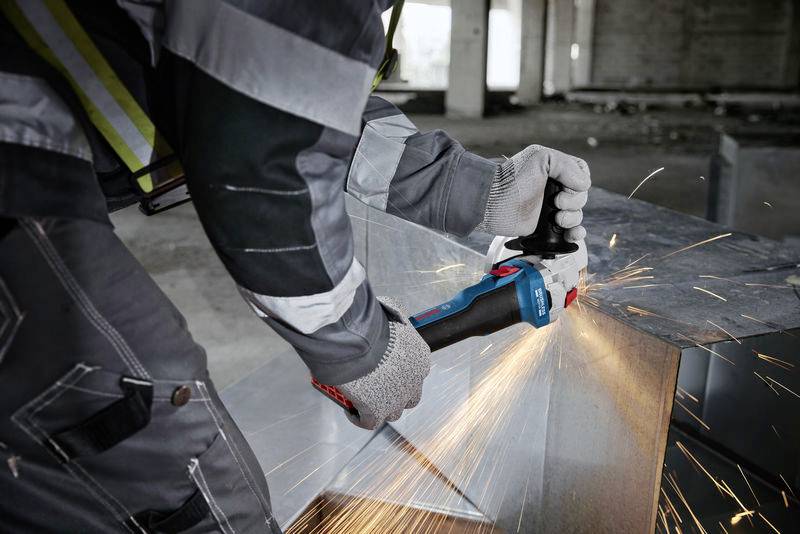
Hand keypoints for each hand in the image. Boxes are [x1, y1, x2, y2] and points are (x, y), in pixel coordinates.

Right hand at [336, 297, 430, 429]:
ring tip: (363, 399)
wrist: (356, 339)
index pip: (416, 372)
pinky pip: (369, 422)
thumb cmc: (371, 323)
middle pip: (409, 396)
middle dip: (395, 394)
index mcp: (420, 358)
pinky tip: (351, 410)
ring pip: (392, 412)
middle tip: (377, 386)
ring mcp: (396, 399)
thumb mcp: (391, 311)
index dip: (401, 373)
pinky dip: (359, 418)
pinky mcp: (377, 412)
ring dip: (379, 407)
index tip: (387, 370)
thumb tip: (391, 311)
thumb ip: (395, 315)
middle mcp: (414, 381)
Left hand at [478, 145, 589, 240]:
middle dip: (574, 202)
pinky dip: (576, 233)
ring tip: (557, 219)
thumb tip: (584, 185)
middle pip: (581, 196)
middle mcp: (554, 189)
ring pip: (578, 214)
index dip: (579, 182)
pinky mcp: (546, 227)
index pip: (582, 174)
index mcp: (555, 171)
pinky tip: (571, 233)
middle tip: (556, 203)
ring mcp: (551, 209)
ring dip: (573, 218)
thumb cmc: (512, 179)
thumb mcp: (540, 158)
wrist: (493, 203)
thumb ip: (565, 165)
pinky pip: (571, 231)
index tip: (566, 186)